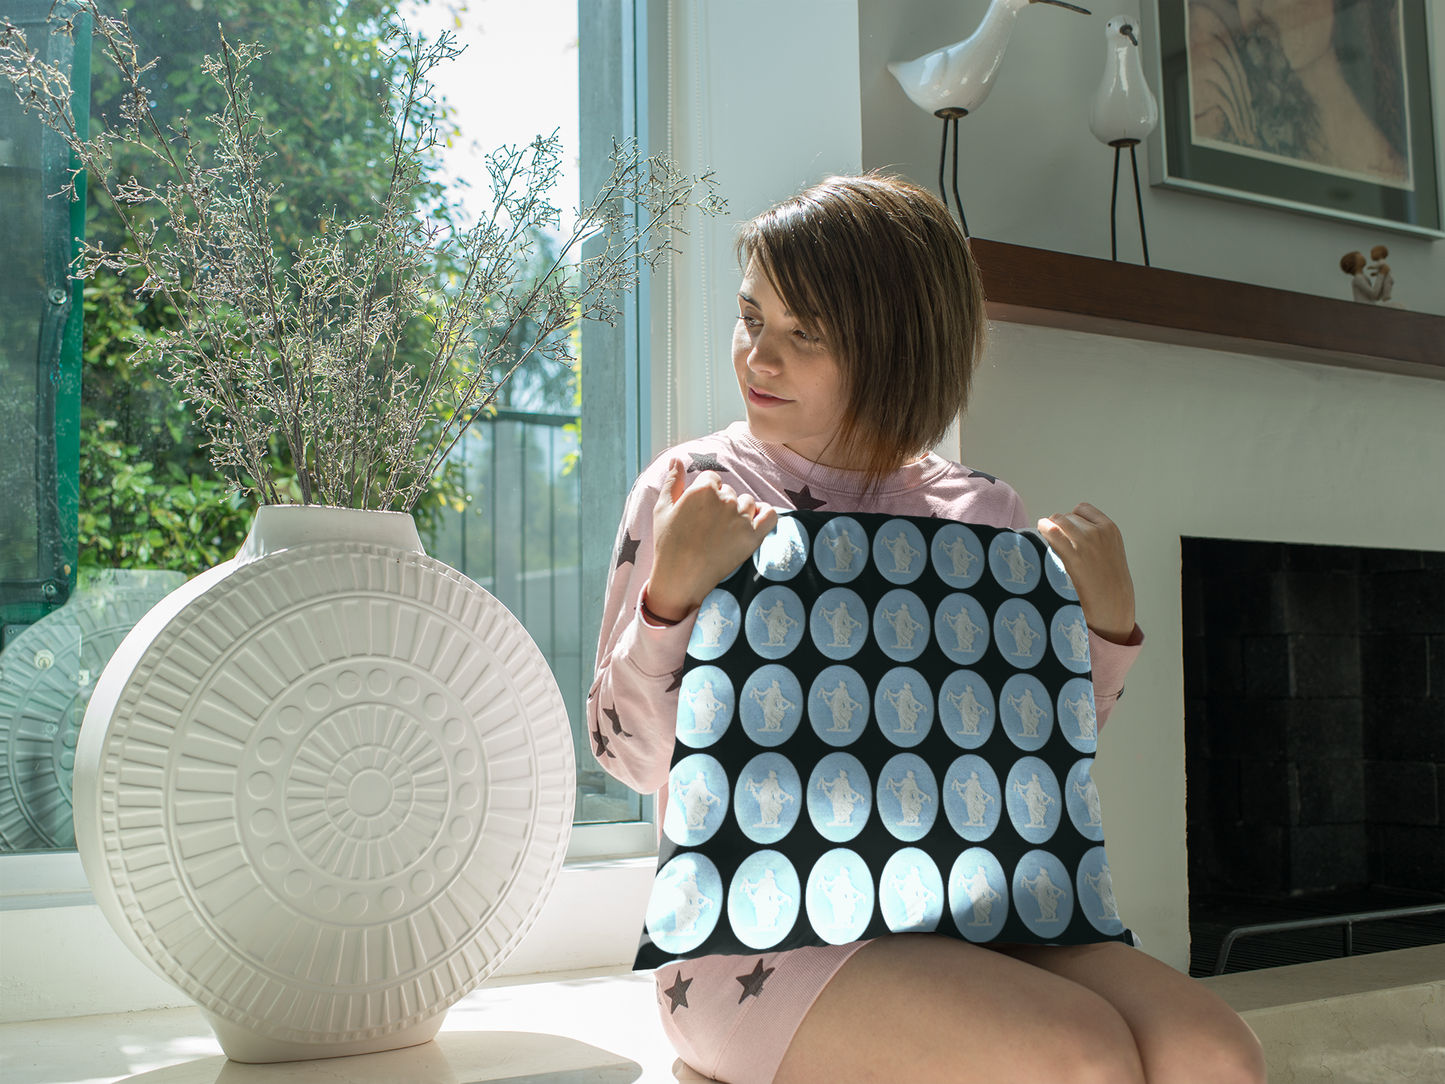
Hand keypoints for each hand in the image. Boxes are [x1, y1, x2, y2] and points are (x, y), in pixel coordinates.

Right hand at [647, 457, 776, 621]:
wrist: (681, 577)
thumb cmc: (668, 543)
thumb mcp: (662, 509)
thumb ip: (671, 481)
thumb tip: (676, 458)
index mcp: (702, 489)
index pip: (712, 479)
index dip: (706, 493)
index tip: (700, 511)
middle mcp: (724, 499)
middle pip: (730, 491)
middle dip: (722, 504)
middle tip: (710, 525)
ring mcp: (740, 518)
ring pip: (748, 502)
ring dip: (740, 511)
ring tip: (726, 529)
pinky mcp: (753, 536)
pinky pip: (770, 515)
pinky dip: (765, 515)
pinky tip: (755, 522)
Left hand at [1036, 502, 1135, 643]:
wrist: (1113, 604)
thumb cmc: (1109, 583)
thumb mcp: (1110, 553)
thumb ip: (1095, 539)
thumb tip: (1069, 532)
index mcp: (1110, 529)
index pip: (1082, 509)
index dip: (1071, 518)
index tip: (1066, 529)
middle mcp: (1098, 532)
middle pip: (1067, 516)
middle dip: (1059, 525)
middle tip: (1053, 538)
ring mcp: (1085, 542)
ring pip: (1058, 521)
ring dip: (1049, 528)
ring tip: (1045, 538)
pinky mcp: (1073, 555)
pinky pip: (1052, 533)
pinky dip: (1043, 530)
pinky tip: (1039, 535)